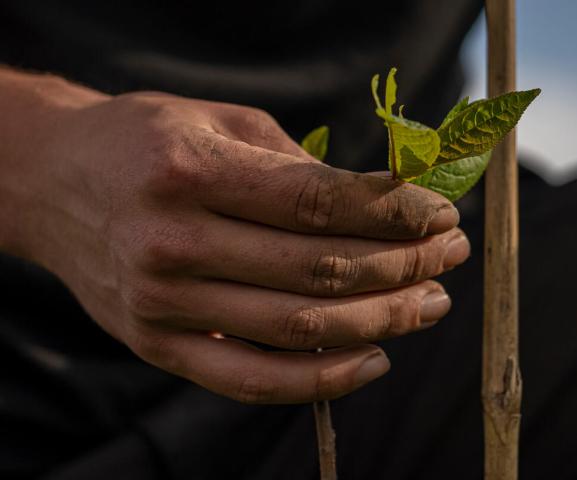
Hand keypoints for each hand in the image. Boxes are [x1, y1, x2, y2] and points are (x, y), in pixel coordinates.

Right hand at [17, 90, 469, 403]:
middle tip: (449, 257)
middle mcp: (173, 242)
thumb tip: (385, 203)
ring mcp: (163, 304)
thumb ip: (300, 167)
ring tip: (429, 305)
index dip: (394, 212)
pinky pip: (252, 379)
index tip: (440, 215)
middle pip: (319, 269)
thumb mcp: (220, 124)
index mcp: (190, 172)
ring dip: (381, 321)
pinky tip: (372, 359)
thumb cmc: (144, 142)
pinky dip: (321, 380)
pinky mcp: (158, 346)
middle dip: (402, 265)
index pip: (319, 203)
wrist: (54, 184)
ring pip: (299, 328)